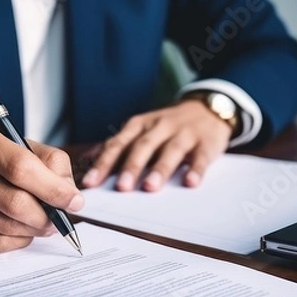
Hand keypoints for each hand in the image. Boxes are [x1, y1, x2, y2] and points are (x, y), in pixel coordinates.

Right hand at [0, 114, 83, 252]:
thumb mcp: (16, 142)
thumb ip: (49, 162)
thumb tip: (70, 198)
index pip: (19, 166)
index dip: (53, 189)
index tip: (74, 201)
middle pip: (14, 201)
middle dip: (46, 215)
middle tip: (59, 218)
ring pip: (6, 226)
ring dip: (33, 229)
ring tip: (41, 222)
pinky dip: (17, 241)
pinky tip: (19, 230)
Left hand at [82, 100, 233, 190]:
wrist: (207, 108)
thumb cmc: (167, 126)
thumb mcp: (141, 131)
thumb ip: (119, 148)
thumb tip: (88, 166)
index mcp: (139, 126)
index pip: (117, 145)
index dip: (103, 164)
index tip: (91, 183)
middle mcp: (159, 126)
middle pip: (142, 146)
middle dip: (131, 166)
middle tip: (122, 187)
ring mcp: (184, 133)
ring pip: (170, 150)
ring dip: (160, 169)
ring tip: (151, 187)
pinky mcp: (206, 142)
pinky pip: (201, 156)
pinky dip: (196, 169)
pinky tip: (190, 182)